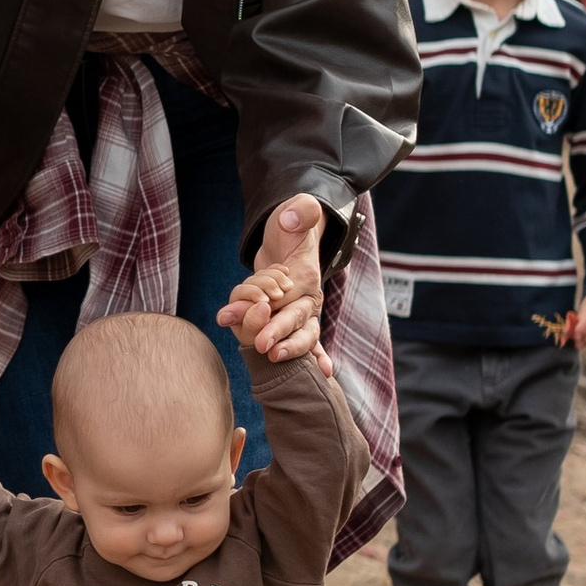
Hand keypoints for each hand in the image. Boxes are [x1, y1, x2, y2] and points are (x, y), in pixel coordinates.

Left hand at [220, 190, 325, 361]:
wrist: (294, 236)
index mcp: (306, 274)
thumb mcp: (295, 211)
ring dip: (289, 348)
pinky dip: (314, 357)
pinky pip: (307, 341)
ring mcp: (305, 310)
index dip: (272, 304)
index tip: (259, 312)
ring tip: (273, 357)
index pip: (289, 293)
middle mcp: (309, 295)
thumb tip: (290, 221)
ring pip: (301, 334)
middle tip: (262, 345)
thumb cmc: (291, 224)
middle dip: (278, 331)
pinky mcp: (298, 318)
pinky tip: (325, 375)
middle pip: (295, 317)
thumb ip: (298, 212)